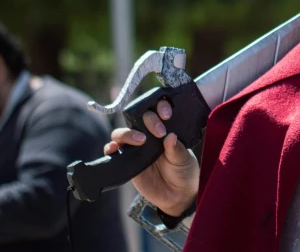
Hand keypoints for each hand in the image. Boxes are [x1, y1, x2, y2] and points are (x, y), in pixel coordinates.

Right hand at [104, 99, 199, 216]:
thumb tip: (170, 136)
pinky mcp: (126, 162)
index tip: (167, 114)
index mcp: (165, 129)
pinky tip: (114, 148)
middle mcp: (149, 135)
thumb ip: (177, 149)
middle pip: (139, 118)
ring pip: (122, 133)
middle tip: (159, 132)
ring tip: (140, 140)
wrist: (177, 195)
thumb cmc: (184, 172)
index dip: (160, 107)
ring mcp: (136, 148)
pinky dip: (110, 147)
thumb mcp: (184, 160)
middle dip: (148, 120)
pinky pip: (113, 152)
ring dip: (127, 133)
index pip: (158, 110)